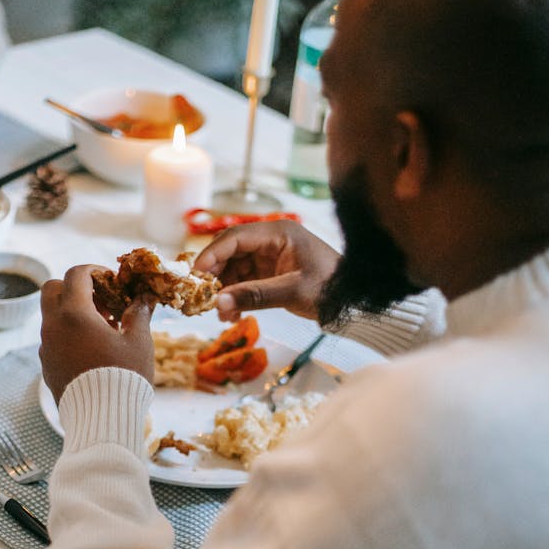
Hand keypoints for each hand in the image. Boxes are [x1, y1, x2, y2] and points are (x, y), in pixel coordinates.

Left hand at [40, 265, 154, 403]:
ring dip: (73, 313)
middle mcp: (53, 326)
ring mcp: (46, 347)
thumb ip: (139, 313)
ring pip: (52, 315)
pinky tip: (93, 350)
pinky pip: (53, 338)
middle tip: (102, 302)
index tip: (112, 281)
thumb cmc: (124, 376)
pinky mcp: (47, 366)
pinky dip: (69, 334)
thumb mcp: (138, 341)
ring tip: (103, 330)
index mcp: (74, 313)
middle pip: (53, 288)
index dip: (95, 271)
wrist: (101, 419)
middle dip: (75, 288)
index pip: (76, 274)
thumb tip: (144, 297)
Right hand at [193, 219, 339, 322]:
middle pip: (231, 252)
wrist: (353, 303)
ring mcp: (271, 257)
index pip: (235, 238)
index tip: (195, 276)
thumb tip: (218, 302)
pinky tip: (231, 315)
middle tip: (203, 299)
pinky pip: (245, 282)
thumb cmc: (330, 290)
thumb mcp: (292, 292)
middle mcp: (271, 241)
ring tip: (221, 314)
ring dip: (225, 290)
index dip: (212, 255)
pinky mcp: (272, 274)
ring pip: (236, 269)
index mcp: (279, 233)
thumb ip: (255, 295)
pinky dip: (236, 297)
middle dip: (216, 276)